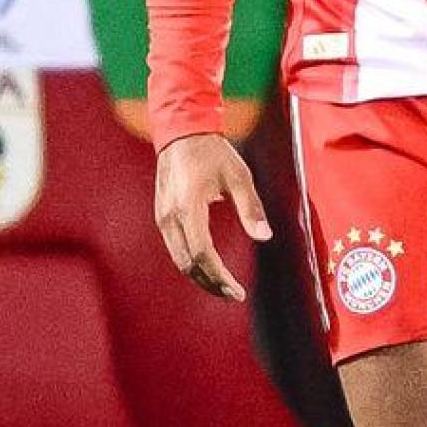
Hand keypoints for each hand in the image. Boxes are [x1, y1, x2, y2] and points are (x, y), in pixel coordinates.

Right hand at [154, 133, 271, 300]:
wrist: (182, 133)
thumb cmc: (214, 152)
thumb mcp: (239, 176)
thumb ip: (250, 207)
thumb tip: (264, 237)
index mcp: (189, 206)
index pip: (201, 253)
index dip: (219, 276)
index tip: (237, 291)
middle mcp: (170, 216)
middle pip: (187, 264)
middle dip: (210, 283)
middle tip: (232, 293)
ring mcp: (162, 217)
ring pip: (178, 259)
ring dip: (200, 276)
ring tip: (223, 285)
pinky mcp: (162, 215)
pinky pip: (175, 248)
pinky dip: (191, 262)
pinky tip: (208, 266)